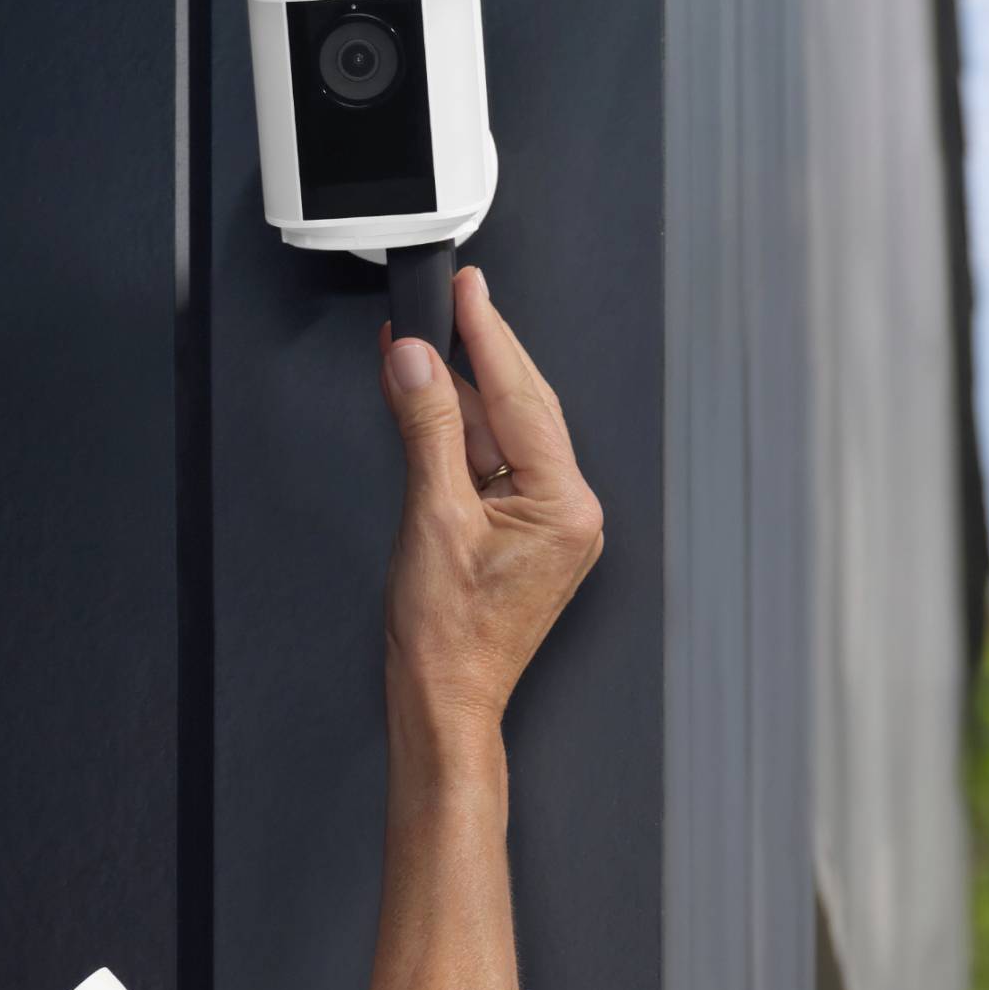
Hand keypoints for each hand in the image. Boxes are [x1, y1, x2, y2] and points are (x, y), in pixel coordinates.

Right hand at [377, 267, 603, 743]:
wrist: (443, 698)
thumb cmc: (447, 638)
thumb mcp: (431, 517)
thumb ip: (426, 428)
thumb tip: (419, 364)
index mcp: (565, 504)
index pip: (521, 396)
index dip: (488, 336)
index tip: (467, 291)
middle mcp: (571, 511)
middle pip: (521, 407)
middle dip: (478, 355)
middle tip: (445, 304)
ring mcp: (551, 524)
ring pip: (505, 434)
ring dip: (460, 397)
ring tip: (417, 357)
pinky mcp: (525, 535)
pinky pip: (497, 466)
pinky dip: (461, 438)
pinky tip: (432, 412)